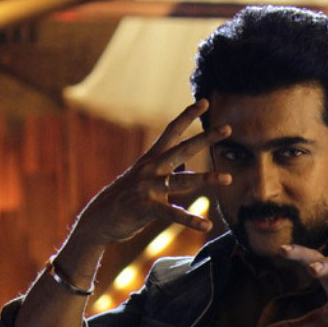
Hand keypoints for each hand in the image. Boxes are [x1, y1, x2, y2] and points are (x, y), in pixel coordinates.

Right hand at [73, 99, 231, 244]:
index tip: (205, 101)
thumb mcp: (144, 180)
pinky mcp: (146, 207)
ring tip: (228, 178)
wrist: (99, 218)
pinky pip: (172, 214)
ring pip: (182, 180)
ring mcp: (148, 187)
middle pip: (182, 149)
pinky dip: (190, 220)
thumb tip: (183, 171)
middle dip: (205, 138)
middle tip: (228, 128)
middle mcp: (151, 168)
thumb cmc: (125, 199)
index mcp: (151, 159)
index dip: (187, 115)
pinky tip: (206, 225)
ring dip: (207, 178)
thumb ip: (164, 174)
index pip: (171, 131)